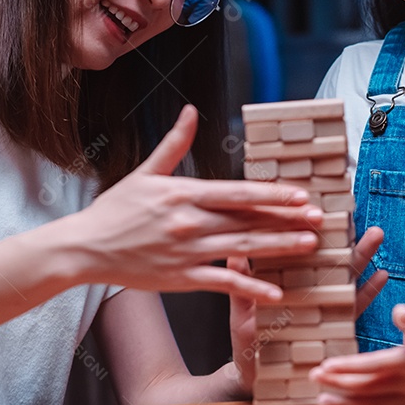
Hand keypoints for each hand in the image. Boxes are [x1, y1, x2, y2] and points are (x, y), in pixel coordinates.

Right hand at [68, 105, 322, 300]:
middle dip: (287, 219)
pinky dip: (250, 288)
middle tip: (319, 219)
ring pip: (242, 248)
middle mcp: (190, 222)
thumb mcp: (145, 173)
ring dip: (278, 247)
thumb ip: (174, 145)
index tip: (300, 194)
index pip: (238, 192)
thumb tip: (191, 111)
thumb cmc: (114, 210)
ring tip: (308, 245)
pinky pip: (223, 283)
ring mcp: (188, 252)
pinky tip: (274, 292)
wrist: (85, 248)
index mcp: (184, 194)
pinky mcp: (182, 278)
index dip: (272, 194)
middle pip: (247, 219)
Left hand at [226, 227, 388, 396]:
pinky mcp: (333, 327)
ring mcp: (323, 306)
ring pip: (344, 276)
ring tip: (375, 235)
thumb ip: (242, 283)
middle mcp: (307, 288)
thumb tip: (234, 253)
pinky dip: (368, 292)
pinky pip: (353, 308)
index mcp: (284, 279)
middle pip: (326, 257)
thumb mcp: (241, 311)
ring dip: (361, 256)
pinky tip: (381, 276)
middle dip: (342, 235)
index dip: (307, 226)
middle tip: (356, 212)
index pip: (298, 248)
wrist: (255, 375)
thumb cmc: (247, 341)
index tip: (318, 203)